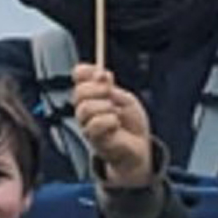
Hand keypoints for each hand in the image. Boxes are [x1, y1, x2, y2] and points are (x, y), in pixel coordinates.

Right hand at [69, 64, 158, 188]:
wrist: (138, 147)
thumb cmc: (130, 123)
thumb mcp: (125, 99)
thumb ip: (111, 87)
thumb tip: (101, 74)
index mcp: (91, 94)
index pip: (79, 75)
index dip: (87, 71)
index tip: (103, 74)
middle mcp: (84, 107)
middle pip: (79, 91)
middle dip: (98, 90)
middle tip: (112, 95)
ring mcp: (86, 123)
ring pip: (85, 108)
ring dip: (106, 108)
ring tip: (116, 114)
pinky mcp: (92, 137)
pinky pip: (94, 124)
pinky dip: (109, 122)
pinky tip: (116, 126)